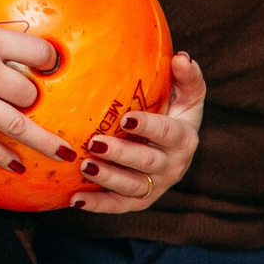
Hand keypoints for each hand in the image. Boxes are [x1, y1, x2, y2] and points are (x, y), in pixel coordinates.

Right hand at [0, 0, 73, 169]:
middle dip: (34, 99)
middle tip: (31, 102)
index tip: (51, 67)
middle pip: (29, 93)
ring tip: (61, 152)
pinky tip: (16, 165)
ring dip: (42, 141)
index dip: (49, 61)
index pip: (36, 52)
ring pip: (18, 125)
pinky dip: (2, 157)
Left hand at [73, 52, 205, 213]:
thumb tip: (182, 57)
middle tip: (95, 143)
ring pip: (132, 187)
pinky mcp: (139, 200)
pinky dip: (97, 204)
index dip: (149, 127)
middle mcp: (172, 166)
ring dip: (107, 178)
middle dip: (121, 154)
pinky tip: (75, 198)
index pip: (168, 133)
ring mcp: (156, 186)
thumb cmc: (174, 112)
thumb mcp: (187, 95)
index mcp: (184, 138)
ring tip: (84, 166)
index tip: (126, 119)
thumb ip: (187, 77)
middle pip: (147, 163)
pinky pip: (118, 205)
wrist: (171, 146)